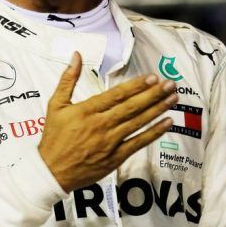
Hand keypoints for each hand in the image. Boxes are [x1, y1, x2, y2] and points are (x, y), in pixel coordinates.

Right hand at [38, 52, 177, 191]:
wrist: (51, 171)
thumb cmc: (54, 137)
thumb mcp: (55, 105)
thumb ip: (67, 80)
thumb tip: (76, 55)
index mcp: (87, 111)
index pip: (116, 95)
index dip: (136, 85)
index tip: (152, 77)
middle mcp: (101, 125)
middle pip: (132, 107)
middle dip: (153, 94)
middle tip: (170, 84)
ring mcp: (109, 142)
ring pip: (138, 123)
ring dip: (158, 109)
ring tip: (173, 99)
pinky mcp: (115, 158)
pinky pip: (138, 143)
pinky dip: (154, 133)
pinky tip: (167, 123)